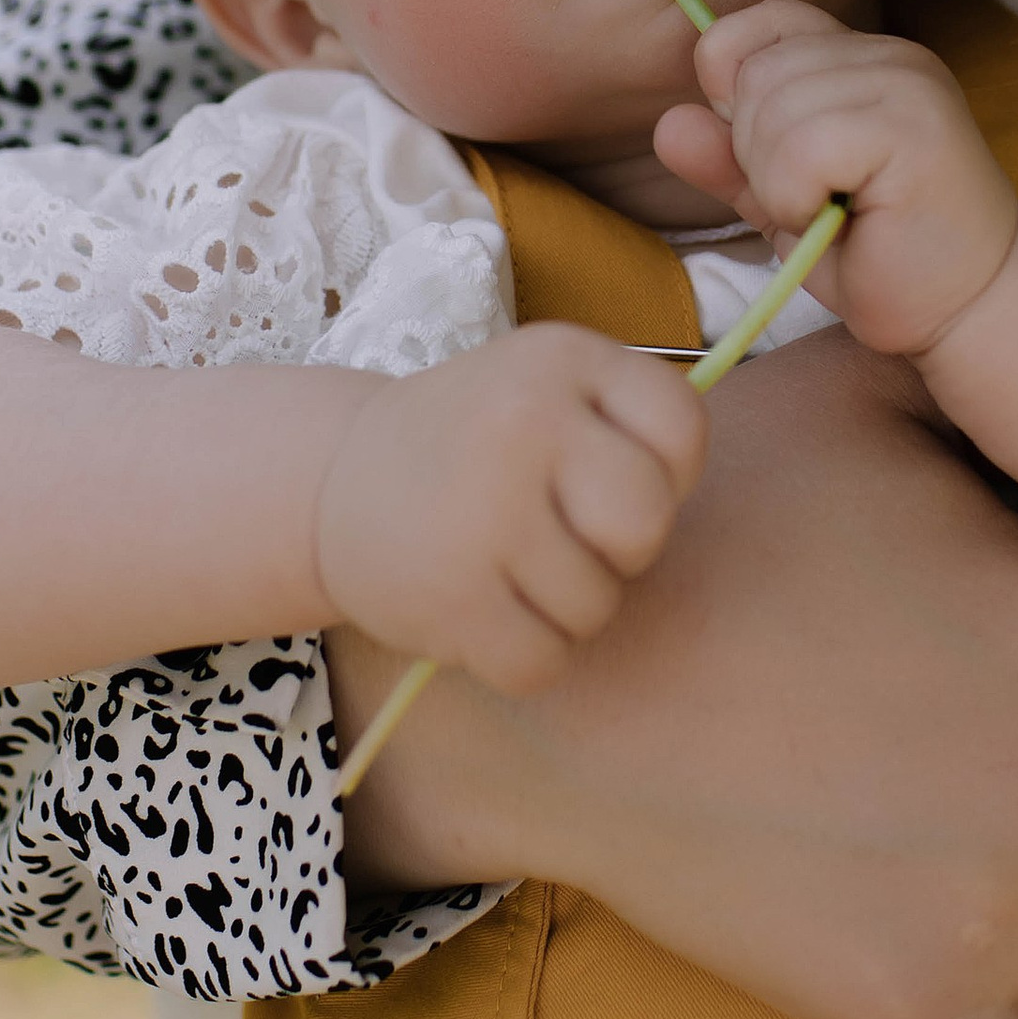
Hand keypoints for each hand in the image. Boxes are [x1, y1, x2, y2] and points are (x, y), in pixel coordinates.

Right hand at [312, 325, 706, 694]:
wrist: (335, 485)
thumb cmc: (476, 445)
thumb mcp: (547, 391)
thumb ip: (625, 427)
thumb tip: (675, 503)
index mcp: (563, 357)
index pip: (683, 430)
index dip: (666, 475)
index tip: (608, 478)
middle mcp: (524, 419)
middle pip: (646, 524)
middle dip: (621, 550)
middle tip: (567, 536)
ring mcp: (484, 509)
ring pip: (596, 605)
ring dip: (564, 607)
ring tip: (507, 566)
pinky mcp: (450, 594)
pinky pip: (544, 661)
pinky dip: (522, 655)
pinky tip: (483, 610)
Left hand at [659, 0, 1017, 358]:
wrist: (967, 307)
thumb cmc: (880, 256)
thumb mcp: (782, 203)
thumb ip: (727, 160)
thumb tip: (668, 123)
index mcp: (854, 56)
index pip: (751, 27)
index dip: (733, 89)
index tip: (768, 155)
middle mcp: (884, 54)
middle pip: (751, 73)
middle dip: (755, 154)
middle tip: (817, 201)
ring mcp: (904, 82)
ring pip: (770, 111)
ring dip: (779, 185)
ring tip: (836, 214)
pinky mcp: (913, 125)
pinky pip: (800, 148)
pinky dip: (798, 200)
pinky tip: (846, 223)